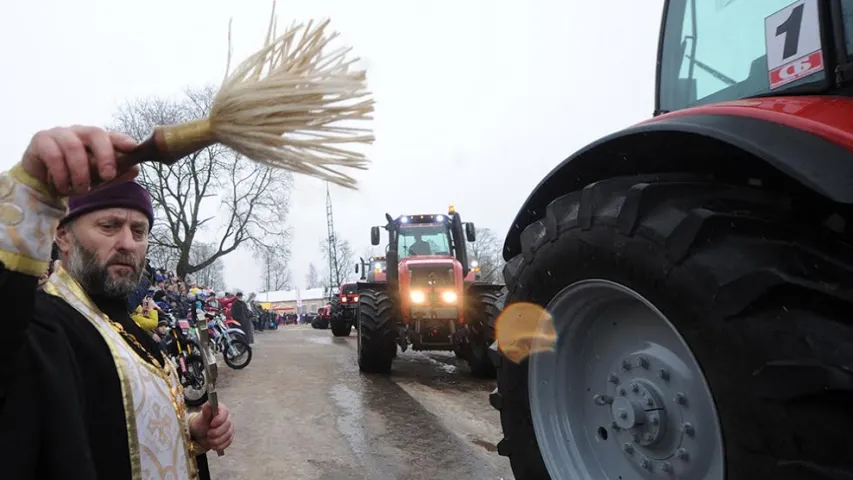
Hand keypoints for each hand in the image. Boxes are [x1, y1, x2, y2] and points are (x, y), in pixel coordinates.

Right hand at [20, 125, 138, 194]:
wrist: (41, 182)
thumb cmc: (73, 176)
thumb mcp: (96, 179)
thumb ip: (114, 174)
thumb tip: (134, 169)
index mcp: (94, 138)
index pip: (111, 135)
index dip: (122, 140)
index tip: (132, 148)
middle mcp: (78, 131)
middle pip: (95, 134)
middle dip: (105, 156)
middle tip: (108, 176)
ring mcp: (59, 133)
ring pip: (74, 147)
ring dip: (80, 173)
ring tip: (82, 190)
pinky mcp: (41, 140)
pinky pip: (54, 156)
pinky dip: (62, 175)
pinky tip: (64, 187)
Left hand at [189, 402, 233, 451]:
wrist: (199, 435)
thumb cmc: (200, 424)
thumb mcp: (200, 418)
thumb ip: (206, 411)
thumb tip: (209, 403)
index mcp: (221, 410)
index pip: (225, 412)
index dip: (219, 419)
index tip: (211, 424)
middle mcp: (227, 418)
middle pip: (228, 425)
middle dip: (217, 432)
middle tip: (208, 434)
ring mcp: (229, 427)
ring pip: (228, 435)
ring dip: (217, 440)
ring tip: (209, 440)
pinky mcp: (230, 436)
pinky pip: (229, 442)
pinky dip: (220, 445)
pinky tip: (213, 446)